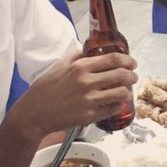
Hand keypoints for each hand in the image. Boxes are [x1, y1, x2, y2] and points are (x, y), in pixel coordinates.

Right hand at [12, 51, 137, 136]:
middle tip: (133, 77)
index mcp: (80, 67)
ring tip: (125, 91)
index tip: (132, 63)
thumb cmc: (44, 89)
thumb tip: (90, 51)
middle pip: (122, 75)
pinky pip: (113, 109)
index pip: (113, 59)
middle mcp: (86, 82)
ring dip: (127, 91)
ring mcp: (89, 100)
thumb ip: (76, 57)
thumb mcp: (59, 66)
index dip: (128, 60)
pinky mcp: (89, 116)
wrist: (34, 113)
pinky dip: (118, 105)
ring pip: (121, 93)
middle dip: (132, 76)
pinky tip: (115, 103)